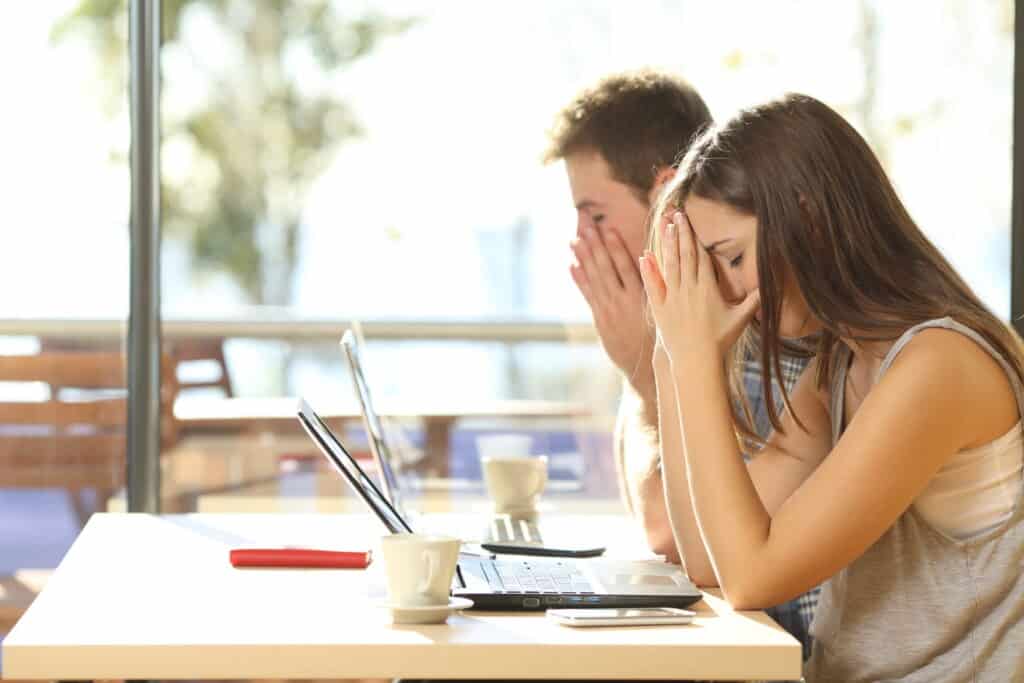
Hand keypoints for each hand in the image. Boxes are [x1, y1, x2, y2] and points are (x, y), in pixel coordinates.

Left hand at [570, 219, 653, 391]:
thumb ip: (660, 290)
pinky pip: (588, 296)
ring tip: (574, 239)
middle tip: (584, 224)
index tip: (608, 229)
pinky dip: (580, 280)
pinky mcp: (600, 319)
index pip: (626, 267)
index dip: (616, 247)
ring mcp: (609, 310)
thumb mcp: (664, 313)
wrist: (645, 367)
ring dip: (583, 258)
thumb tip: (660, 264)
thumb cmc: (660, 337)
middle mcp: (622, 302)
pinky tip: (572, 265)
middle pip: (606, 268)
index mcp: (640, 298)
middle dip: (595, 245)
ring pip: (594, 279)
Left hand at [638, 211, 758, 364]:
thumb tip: (771, 287)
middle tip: (675, 213)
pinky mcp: (660, 309)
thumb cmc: (720, 340)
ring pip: (669, 265)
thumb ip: (754, 301)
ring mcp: (673, 298)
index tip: (689, 221)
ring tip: (664, 225)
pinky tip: (644, 255)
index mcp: (707, 288)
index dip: (694, 237)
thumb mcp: (740, 319)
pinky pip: (653, 286)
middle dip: (680, 232)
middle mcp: (689, 289)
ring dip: (666, 244)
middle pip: (684, 255)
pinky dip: (648, 270)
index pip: (700, 256)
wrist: (696, 360)